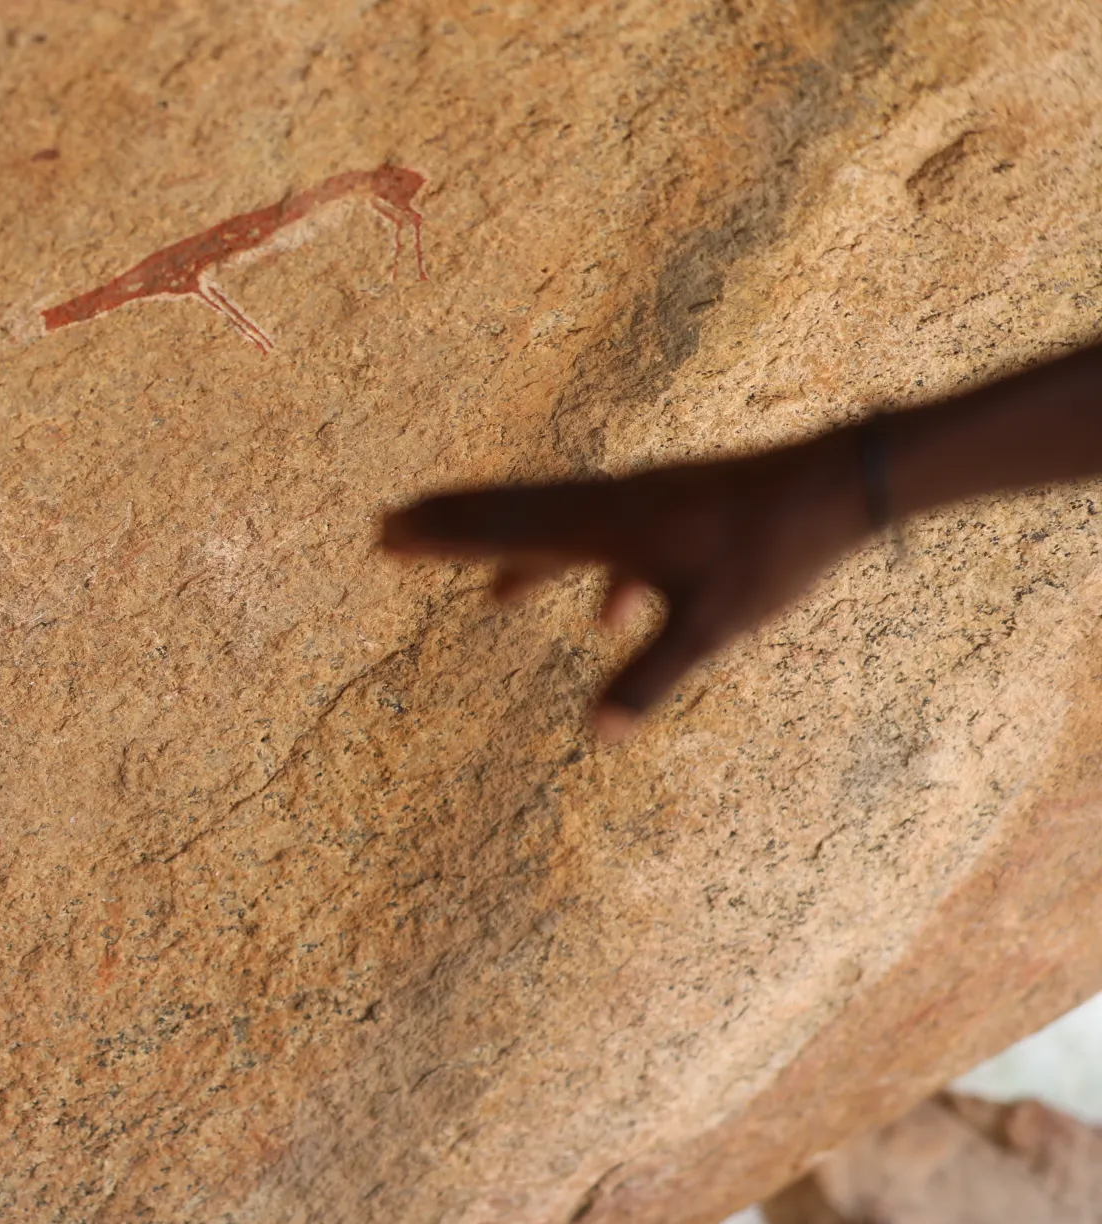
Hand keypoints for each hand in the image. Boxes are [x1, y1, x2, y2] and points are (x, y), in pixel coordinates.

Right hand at [380, 430, 879, 741]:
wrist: (836, 487)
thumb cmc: (771, 553)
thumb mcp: (710, 625)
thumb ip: (650, 678)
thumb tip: (600, 735)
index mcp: (604, 525)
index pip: (503, 529)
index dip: (442, 537)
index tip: (387, 533)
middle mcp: (611, 505)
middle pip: (513, 514)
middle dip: (452, 529)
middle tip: (390, 528)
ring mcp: (643, 505)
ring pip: (559, 526)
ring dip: (515, 552)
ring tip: (488, 589)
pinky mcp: (675, 514)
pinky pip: (611, 542)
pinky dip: (591, 574)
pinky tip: (608, 614)